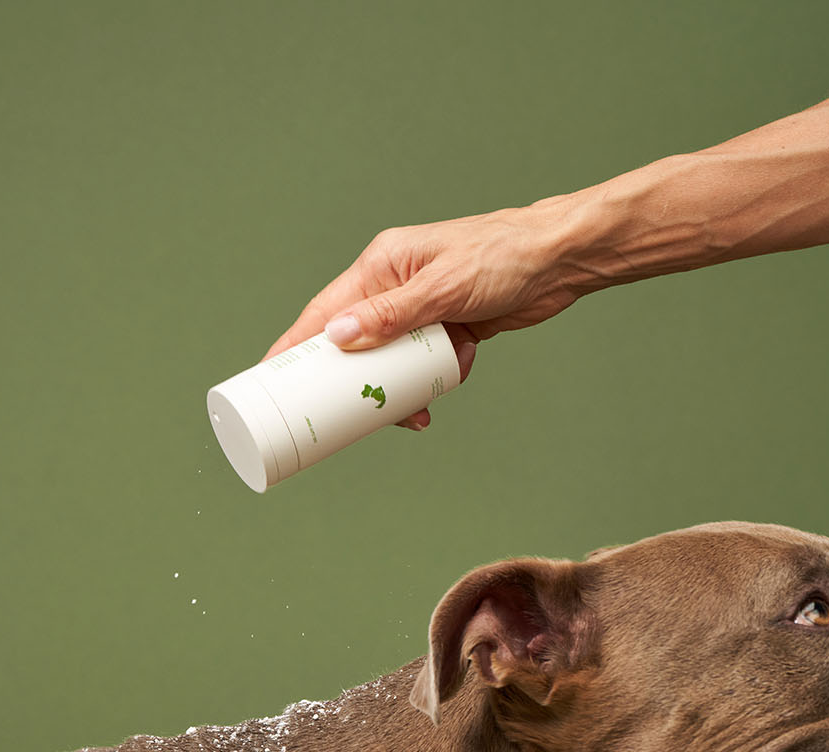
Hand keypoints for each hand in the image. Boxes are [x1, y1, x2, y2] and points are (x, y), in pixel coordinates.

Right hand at [263, 199, 589, 428]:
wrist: (560, 260)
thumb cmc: (503, 256)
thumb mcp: (444, 287)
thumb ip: (392, 314)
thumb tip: (339, 337)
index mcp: (380, 266)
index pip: (324, 312)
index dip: (295, 348)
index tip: (269, 381)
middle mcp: (393, 287)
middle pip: (353, 345)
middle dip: (353, 383)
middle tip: (348, 418)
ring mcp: (419, 310)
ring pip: (389, 362)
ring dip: (399, 389)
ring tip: (414, 411)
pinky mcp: (446, 328)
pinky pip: (422, 365)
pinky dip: (432, 380)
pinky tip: (450, 382)